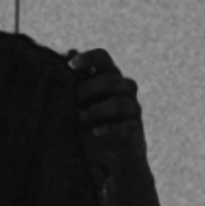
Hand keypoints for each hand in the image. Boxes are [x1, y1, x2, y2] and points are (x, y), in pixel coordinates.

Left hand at [66, 47, 147, 186]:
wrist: (108, 155)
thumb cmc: (91, 123)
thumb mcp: (79, 101)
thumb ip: (76, 79)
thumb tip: (69, 50)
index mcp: (109, 77)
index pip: (104, 58)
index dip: (89, 58)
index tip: (71, 65)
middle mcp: (124, 89)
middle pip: (112, 79)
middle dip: (90, 88)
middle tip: (75, 99)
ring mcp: (132, 109)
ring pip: (120, 102)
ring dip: (97, 109)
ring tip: (80, 118)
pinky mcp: (135, 129)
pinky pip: (127, 126)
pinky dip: (110, 129)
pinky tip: (95, 132)